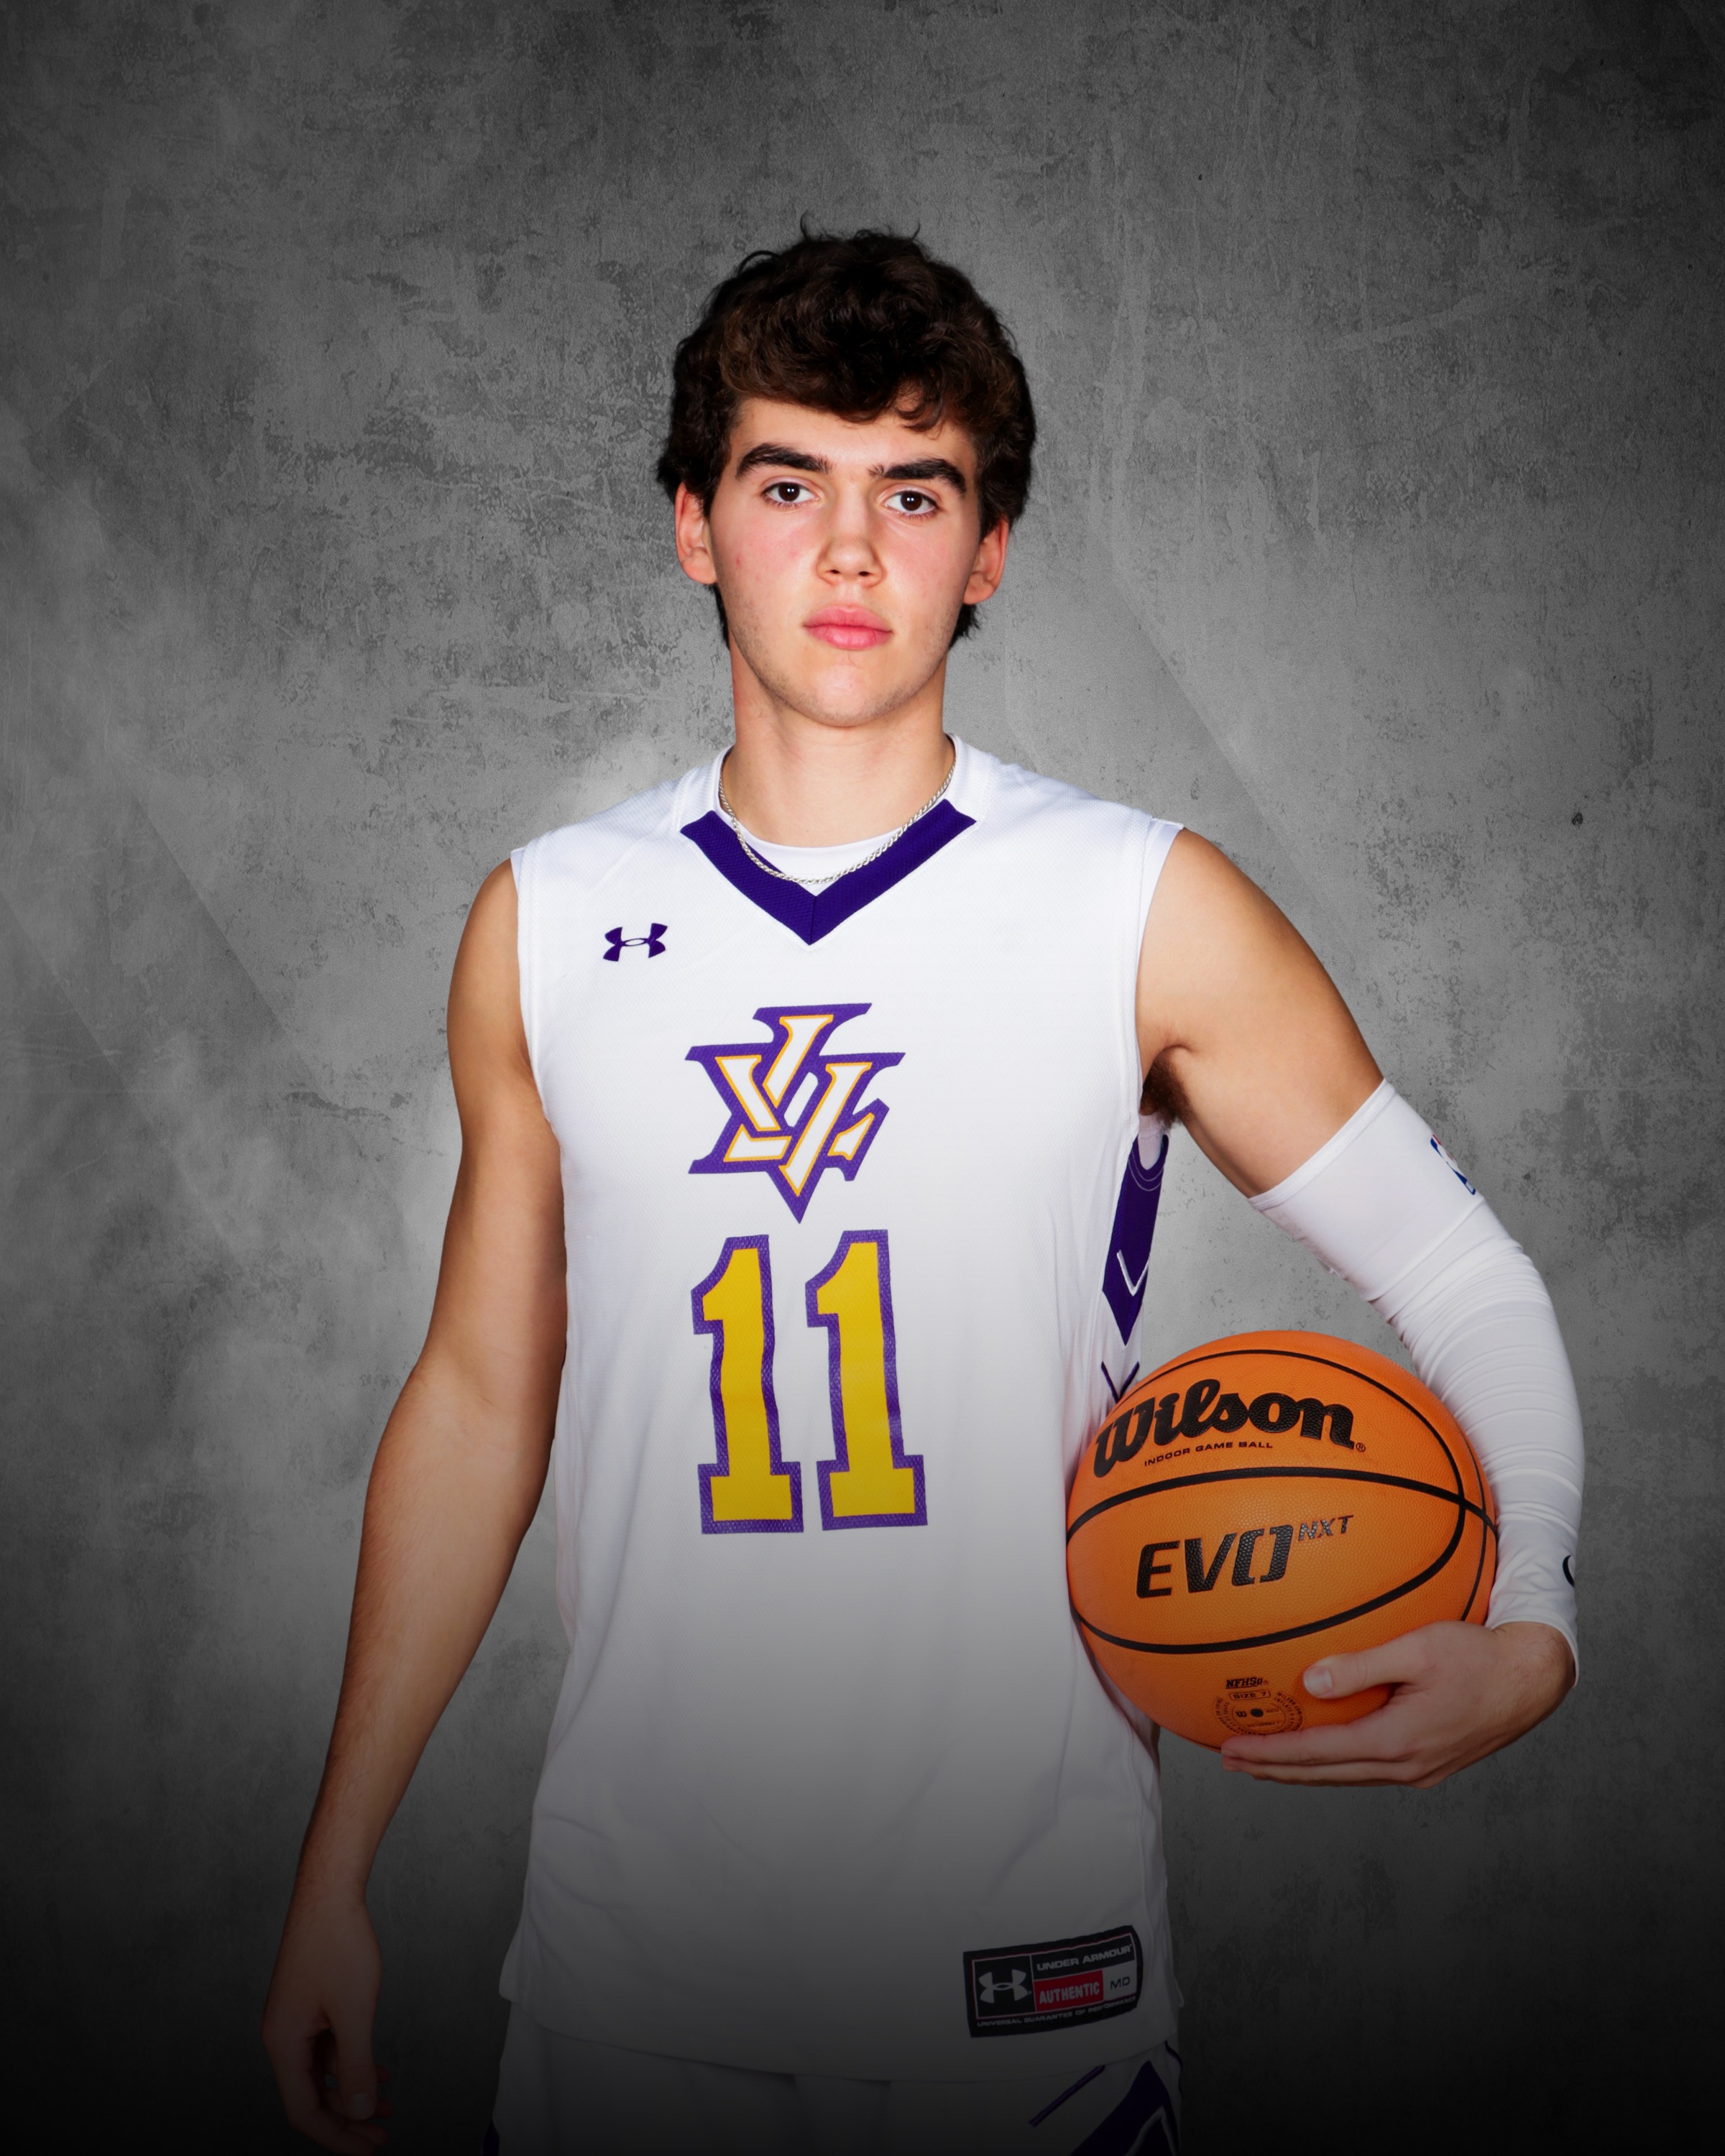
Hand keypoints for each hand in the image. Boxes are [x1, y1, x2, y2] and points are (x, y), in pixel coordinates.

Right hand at [262, 1887, 391, 2150]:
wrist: (329, 1891)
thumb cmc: (337, 1942)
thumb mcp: (354, 2012)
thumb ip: (356, 2067)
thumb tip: (361, 2112)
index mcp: (283, 2042)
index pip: (303, 2110)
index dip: (335, 2137)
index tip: (365, 2150)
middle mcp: (282, 2035)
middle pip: (310, 2096)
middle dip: (347, 2120)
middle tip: (380, 2138)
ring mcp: (294, 2019)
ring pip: (321, 2072)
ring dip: (353, 2091)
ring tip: (387, 2106)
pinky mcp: (308, 2003)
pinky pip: (327, 2047)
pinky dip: (350, 2062)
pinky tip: (378, 2070)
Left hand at [1218, 1620, 1575, 1787]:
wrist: (1534, 1679)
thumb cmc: (1479, 1655)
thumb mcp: (1419, 1649)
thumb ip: (1363, 1666)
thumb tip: (1310, 1681)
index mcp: (1398, 1742)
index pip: (1317, 1754)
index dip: (1269, 1754)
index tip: (1229, 1750)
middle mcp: (1406, 1766)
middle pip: (1325, 1774)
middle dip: (1274, 1770)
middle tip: (1230, 1762)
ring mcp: (1420, 1769)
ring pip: (1346, 1774)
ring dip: (1303, 1769)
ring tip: (1264, 1761)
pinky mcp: (1430, 1761)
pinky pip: (1367, 1766)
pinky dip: (1334, 1761)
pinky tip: (1321, 1747)